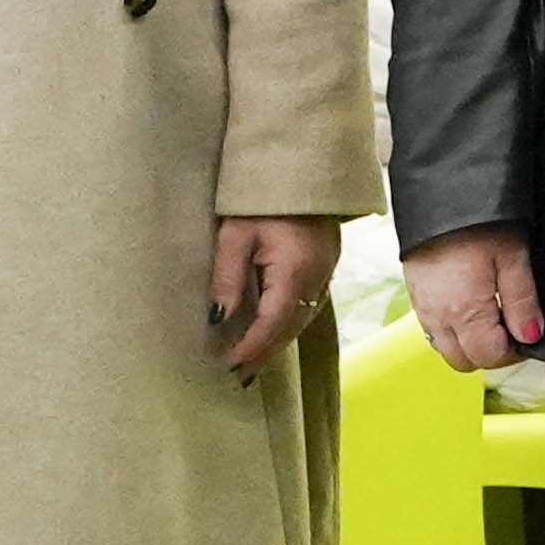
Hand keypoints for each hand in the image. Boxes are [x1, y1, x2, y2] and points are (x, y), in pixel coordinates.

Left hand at [206, 214, 340, 378]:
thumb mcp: (234, 235)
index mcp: (295, 271)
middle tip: (239, 375)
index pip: (272, 323)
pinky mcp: (327, 266)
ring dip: (278, 341)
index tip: (228, 366)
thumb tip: (217, 319)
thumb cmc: (260, 198)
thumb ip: (227, 278)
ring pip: (303, 319)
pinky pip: (309, 305)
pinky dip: (289, 324)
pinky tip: (274, 330)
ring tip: (253, 359)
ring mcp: (327, 273)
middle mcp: (317, 278)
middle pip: (291, 327)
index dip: (251, 347)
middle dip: (265, 352)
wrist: (301, 168)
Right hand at [403, 227, 542, 373]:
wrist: (442, 193)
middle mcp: (437, 315)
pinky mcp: (415, 295)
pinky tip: (471, 307)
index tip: (529, 334)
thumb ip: (522, 302)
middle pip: (464, 360)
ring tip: (493, 316)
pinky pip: (433, 329)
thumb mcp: (513, 258)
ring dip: (470, 343)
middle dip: (491, 353)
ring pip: (446, 348)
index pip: (489, 356)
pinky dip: (454, 329)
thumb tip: (531, 336)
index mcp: (463, 311)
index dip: (515, 352)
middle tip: (512, 328)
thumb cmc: (480, 222)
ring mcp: (422, 307)